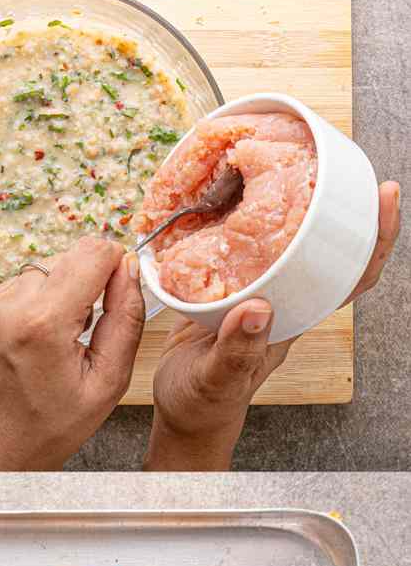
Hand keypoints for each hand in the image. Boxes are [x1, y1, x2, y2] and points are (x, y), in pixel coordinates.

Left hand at [0, 236, 143, 470]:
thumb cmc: (42, 432)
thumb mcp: (104, 384)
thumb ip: (126, 320)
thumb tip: (130, 271)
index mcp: (41, 323)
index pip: (92, 251)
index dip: (112, 266)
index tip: (114, 292)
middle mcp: (3, 309)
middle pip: (63, 261)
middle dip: (80, 290)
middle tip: (76, 338)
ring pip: (35, 275)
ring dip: (50, 300)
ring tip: (47, 348)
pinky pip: (8, 293)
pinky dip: (24, 310)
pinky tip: (24, 348)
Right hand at [147, 180, 400, 469]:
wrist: (181, 411)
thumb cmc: (203, 402)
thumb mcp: (216, 380)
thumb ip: (236, 350)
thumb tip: (258, 308)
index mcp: (295, 317)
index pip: (353, 275)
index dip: (377, 235)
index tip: (385, 193)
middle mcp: (285, 297)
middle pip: (328, 245)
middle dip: (337, 200)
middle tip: (328, 154)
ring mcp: (256, 288)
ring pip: (287, 238)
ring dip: (286, 200)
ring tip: (279, 157)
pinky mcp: (224, 283)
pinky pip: (243, 242)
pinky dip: (238, 214)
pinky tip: (225, 192)